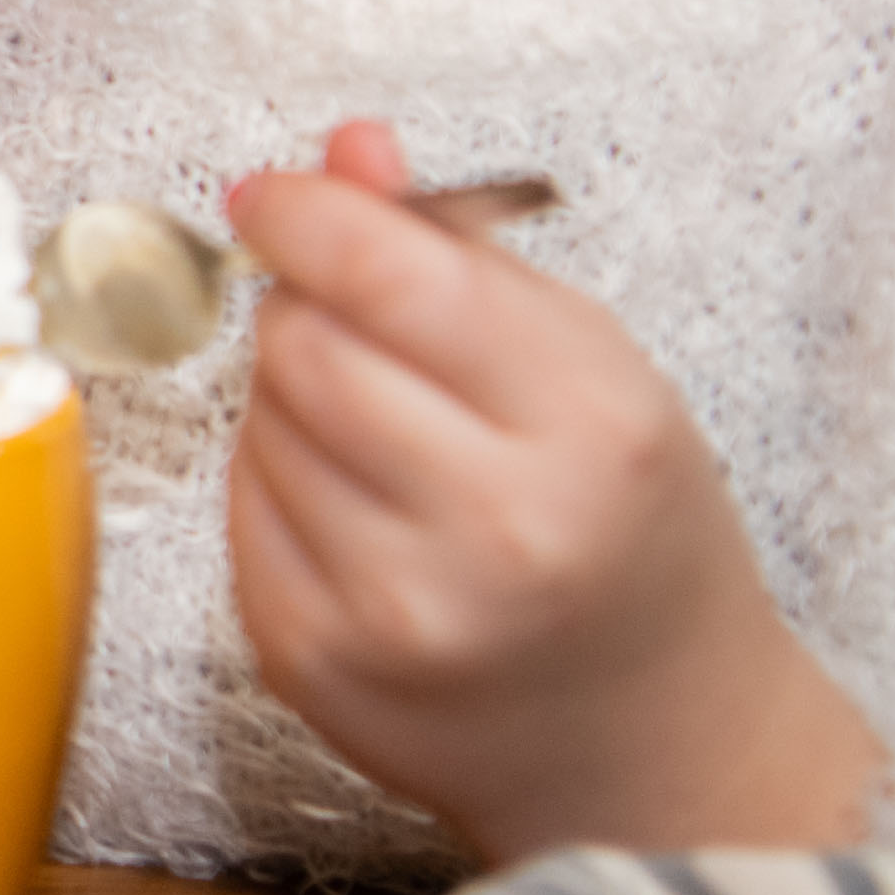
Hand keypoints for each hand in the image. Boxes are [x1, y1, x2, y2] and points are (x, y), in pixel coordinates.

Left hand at [221, 121, 884, 861]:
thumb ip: (460, 254)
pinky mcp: (315, 662)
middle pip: (304, 345)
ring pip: (258, 423)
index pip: (393, 279)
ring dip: (295, 403)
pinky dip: (278, 485)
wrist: (656, 739)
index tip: (273, 194)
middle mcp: (495, 527)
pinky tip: (360, 513)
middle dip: (313, 312)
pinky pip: (238, 510)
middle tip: (368, 335)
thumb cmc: (633, 536)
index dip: (310, 215)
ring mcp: (396, 609)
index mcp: (588, 429)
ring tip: (391, 443)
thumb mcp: (595, 370)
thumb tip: (345, 154)